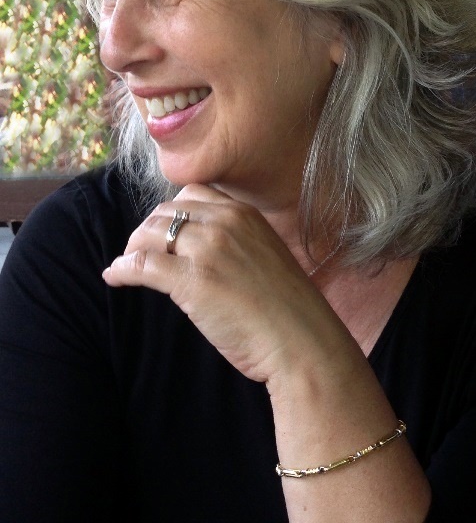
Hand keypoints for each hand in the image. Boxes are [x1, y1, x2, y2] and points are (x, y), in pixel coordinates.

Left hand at [102, 184, 344, 382]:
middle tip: (141, 250)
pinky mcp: (191, 281)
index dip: (172, 212)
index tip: (165, 231)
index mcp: (244, 213)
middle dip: (148, 229)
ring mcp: (208, 250)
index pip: (192, 194)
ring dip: (133, 247)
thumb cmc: (288, 308)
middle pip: (167, 211)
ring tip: (127, 264)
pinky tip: (114, 276)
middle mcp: (225, 222)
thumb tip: (200, 247)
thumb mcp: (265, 254)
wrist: (302, 340)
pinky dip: (122, 268)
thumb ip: (236, 241)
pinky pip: (142, 264)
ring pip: (150, 233)